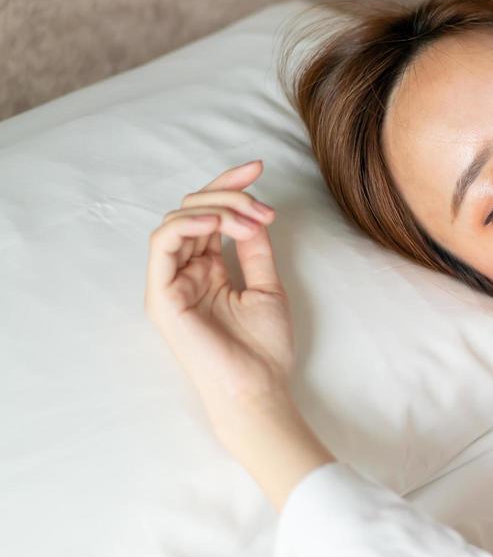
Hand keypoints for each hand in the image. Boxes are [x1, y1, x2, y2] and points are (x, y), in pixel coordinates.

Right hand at [144, 160, 295, 443]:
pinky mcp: (161, 296)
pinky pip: (163, 243)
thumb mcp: (267, 287)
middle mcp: (185, 272)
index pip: (210, 216)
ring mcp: (170, 283)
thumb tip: (254, 212)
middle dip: (229, 195)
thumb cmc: (263, 350)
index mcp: (207, 270)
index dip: (230, 186)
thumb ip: (255, 249)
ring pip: (177, 220)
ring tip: (250, 220)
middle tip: (262, 202)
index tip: (260, 167)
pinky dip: (189, 225)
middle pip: (192, 210)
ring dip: (216, 209)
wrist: (258, 389)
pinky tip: (219, 224)